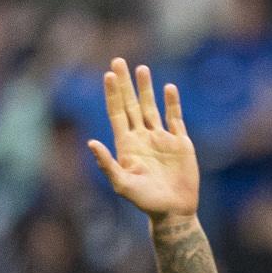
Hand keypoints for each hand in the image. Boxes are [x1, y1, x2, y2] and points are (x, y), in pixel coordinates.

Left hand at [92, 60, 200, 220]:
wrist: (174, 211)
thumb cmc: (146, 202)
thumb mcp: (122, 184)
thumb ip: (107, 164)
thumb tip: (91, 143)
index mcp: (127, 145)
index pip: (117, 113)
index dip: (113, 94)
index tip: (109, 75)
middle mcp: (142, 137)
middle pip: (131, 104)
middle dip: (125, 84)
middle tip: (118, 61)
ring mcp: (161, 139)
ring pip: (151, 107)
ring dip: (146, 89)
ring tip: (142, 68)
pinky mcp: (180, 143)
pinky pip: (175, 119)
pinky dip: (172, 103)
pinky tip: (168, 88)